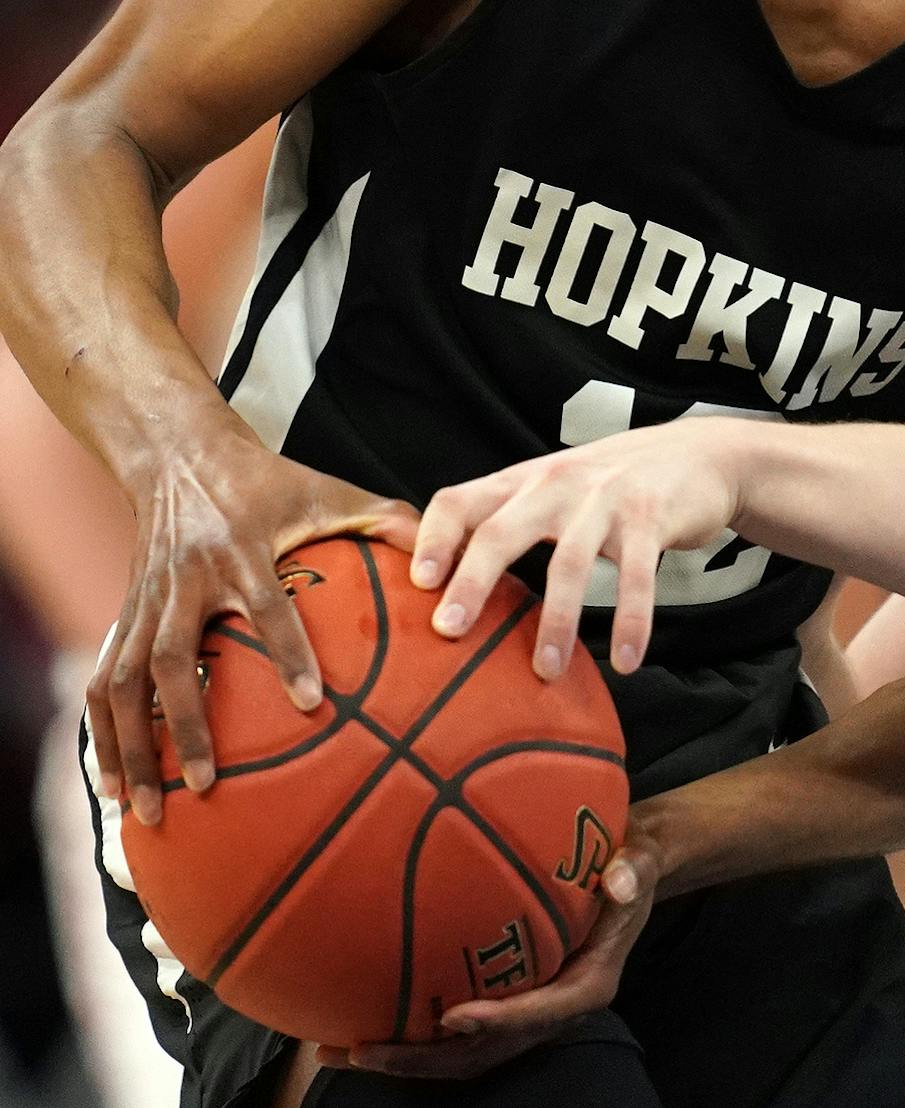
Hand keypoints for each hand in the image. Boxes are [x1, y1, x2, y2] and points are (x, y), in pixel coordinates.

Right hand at [89, 426, 417, 824]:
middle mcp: (188, 579)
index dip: (288, 651)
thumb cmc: (267, 480)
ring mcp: (149, 599)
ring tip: (143, 808)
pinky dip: (104, 732)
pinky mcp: (126, 611)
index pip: (266, 605)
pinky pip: (104, 678)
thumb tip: (444, 562)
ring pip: (126, 679)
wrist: (180, 453)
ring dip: (131, 744)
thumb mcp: (326, 490)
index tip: (312, 704)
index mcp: (241, 548)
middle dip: (187, 723)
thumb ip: (387, 522)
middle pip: (174, 657)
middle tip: (207, 783)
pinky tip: (110, 783)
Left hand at [315, 835, 659, 1078]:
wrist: (625, 870)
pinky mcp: (503, 998)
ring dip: (402, 1057)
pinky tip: (359, 1018)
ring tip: (336, 1048)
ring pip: (461, 1053)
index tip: (454, 1016)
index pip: (540, 1013)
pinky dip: (409, 1033)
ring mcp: (524, 1011)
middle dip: (421, 1059)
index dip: (498, 1020)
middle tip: (360, 1049)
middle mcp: (551, 1010)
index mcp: (587, 985)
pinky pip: (454, 1030)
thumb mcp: (637, 862)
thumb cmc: (627, 862)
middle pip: (484, 1052)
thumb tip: (621, 880)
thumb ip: (631, 871)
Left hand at [411, 418, 748, 676]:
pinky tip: (626, 662)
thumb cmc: (609, 485)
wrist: (698, 453)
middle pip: (502, 531)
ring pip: (570, 563)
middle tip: (450, 632)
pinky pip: (638, 576)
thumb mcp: (552, 489)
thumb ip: (505, 520)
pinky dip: (631, 622)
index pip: (460, 500)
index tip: (415, 585)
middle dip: (473, 581)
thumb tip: (439, 585)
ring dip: (556, 621)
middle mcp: (556, 484)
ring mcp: (605, 499)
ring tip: (545, 672)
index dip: (433, 539)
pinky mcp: (651, 517)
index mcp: (523, 481)